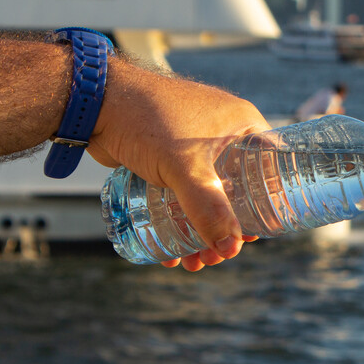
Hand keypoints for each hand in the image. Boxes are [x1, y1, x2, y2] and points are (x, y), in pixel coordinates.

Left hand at [88, 57, 270, 269]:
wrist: (96, 102)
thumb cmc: (147, 120)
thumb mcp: (185, 167)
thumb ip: (209, 207)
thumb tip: (231, 248)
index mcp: (241, 123)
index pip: (267, 169)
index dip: (265, 206)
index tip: (253, 238)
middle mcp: (222, 132)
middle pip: (236, 190)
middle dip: (225, 229)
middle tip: (216, 258)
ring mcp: (193, 144)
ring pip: (206, 196)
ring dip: (201, 231)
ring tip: (193, 261)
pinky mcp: (167, 155)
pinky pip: (182, 193)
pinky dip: (180, 220)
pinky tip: (171, 249)